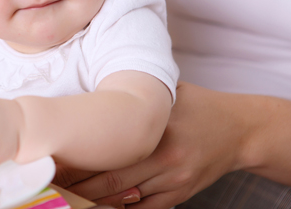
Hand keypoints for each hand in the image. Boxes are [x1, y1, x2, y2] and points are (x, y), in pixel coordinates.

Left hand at [65, 82, 244, 207]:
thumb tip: (90, 97)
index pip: (108, 152)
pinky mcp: (180, 194)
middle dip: (77, 184)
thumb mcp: (167, 93)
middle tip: (51, 180)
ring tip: (66, 193)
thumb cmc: (196, 106)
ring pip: (124, 198)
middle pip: (110, 180)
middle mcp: (164, 158)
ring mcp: (173, 180)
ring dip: (93, 199)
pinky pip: (145, 208)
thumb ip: (133, 97)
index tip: (55, 158)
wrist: (239, 130)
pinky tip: (97, 203)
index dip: (78, 160)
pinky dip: (120, 208)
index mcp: (156, 129)